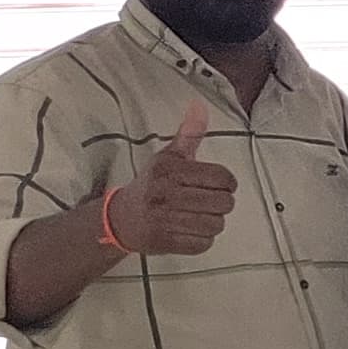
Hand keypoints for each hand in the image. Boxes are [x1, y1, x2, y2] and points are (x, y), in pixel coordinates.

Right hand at [118, 101, 237, 255]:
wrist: (120, 218)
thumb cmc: (151, 184)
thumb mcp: (169, 156)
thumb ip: (189, 134)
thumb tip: (199, 105)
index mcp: (170, 170)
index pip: (223, 178)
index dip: (226, 182)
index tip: (216, 183)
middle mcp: (165, 194)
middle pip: (225, 203)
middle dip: (220, 202)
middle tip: (204, 200)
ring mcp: (164, 220)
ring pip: (217, 224)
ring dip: (212, 221)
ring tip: (196, 214)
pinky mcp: (166, 242)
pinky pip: (205, 243)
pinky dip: (201, 239)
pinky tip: (187, 228)